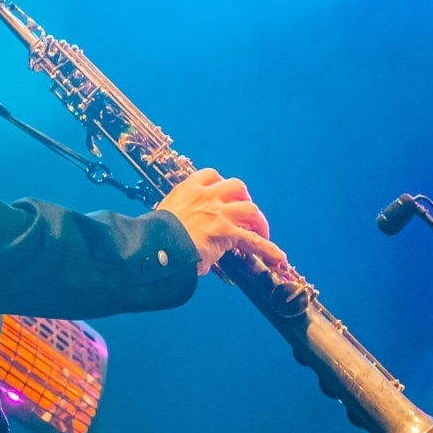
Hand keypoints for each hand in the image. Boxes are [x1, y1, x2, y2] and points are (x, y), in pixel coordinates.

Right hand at [157, 167, 287, 275]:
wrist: (155, 245)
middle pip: (237, 187)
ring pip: (250, 210)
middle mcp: (206, 196)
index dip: (221, 183)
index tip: (224, 193)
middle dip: (245, 199)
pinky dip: (267, 248)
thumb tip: (188, 233)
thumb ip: (180, 216)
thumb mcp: (165, 215)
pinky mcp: (226, 231)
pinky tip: (277, 257)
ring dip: (259, 221)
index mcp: (188, 188)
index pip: (211, 175)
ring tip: (262, 233)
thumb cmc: (154, 235)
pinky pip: (252, 239)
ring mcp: (218, 212)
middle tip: (245, 214)